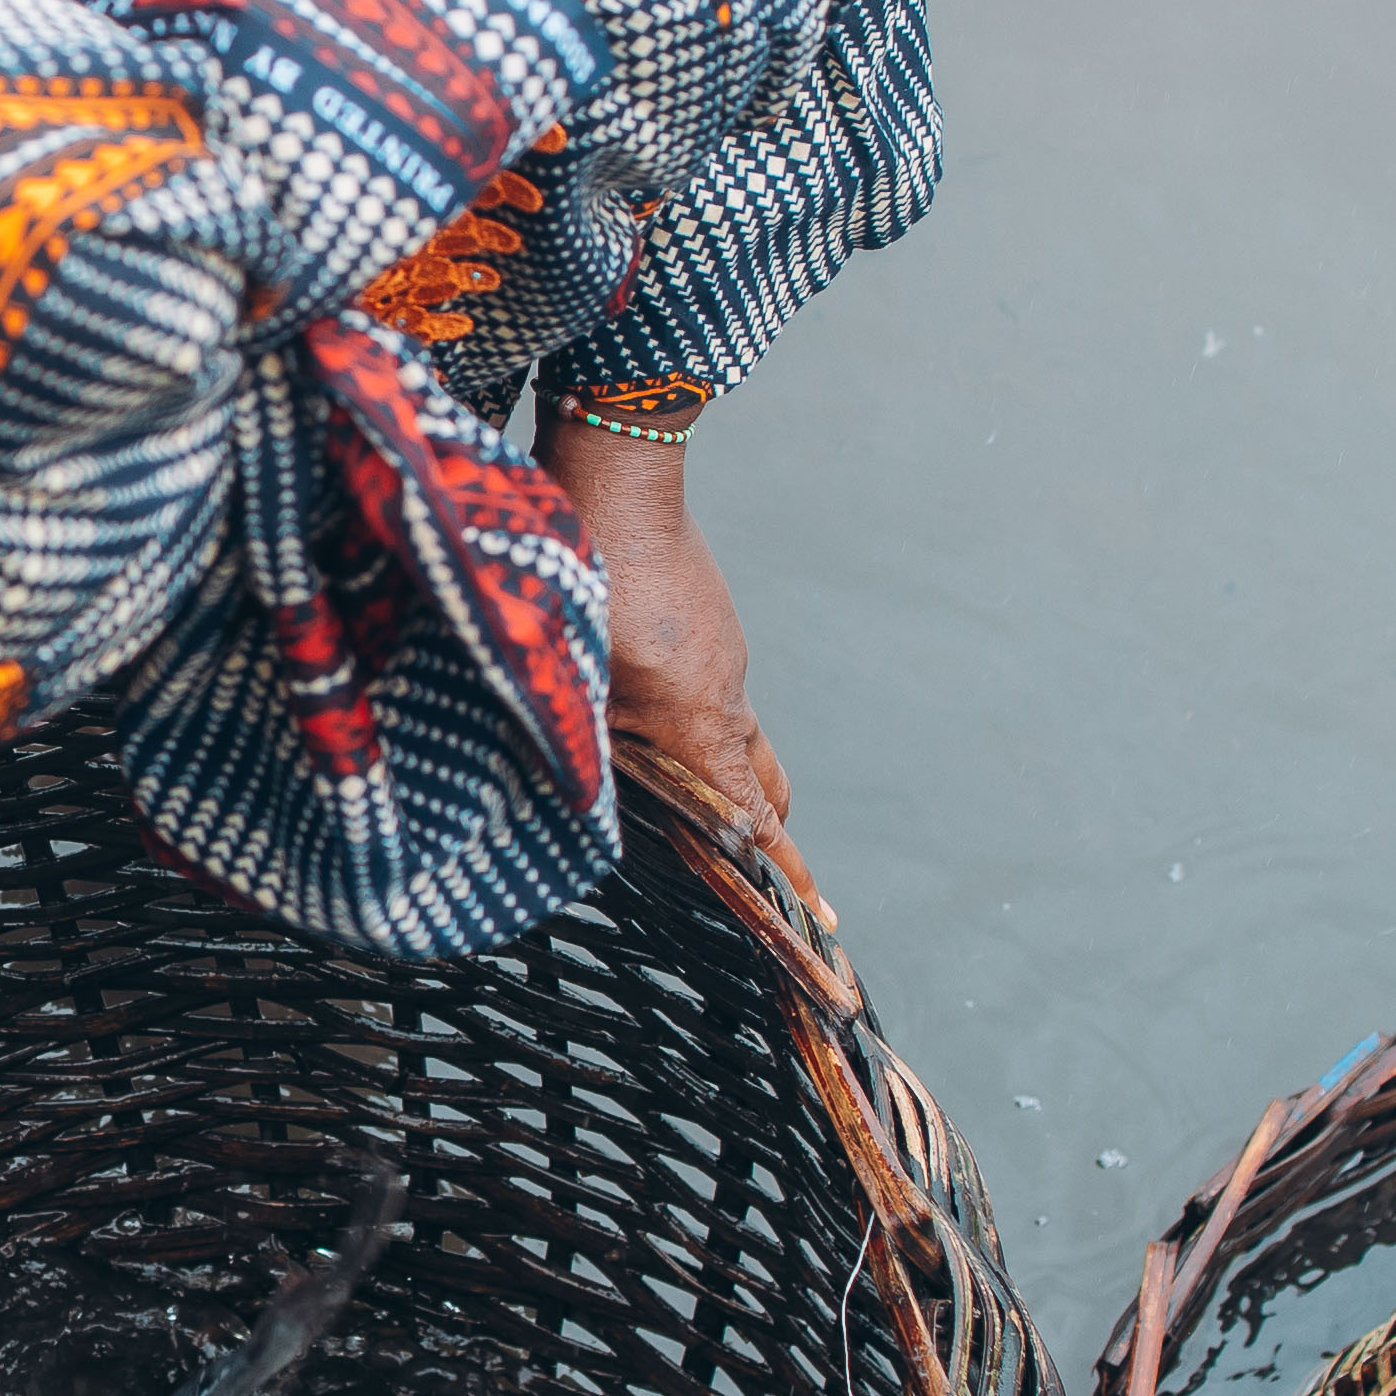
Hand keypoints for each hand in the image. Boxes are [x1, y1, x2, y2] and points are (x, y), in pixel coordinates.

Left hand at [537, 411, 791, 840]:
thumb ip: (589, 752)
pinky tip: (644, 712)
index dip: (783, 874)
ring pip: (736, 730)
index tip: (818, 917)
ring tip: (686, 800)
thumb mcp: (577, 684)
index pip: (756, 819)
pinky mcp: (702, 623)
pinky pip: (713, 687)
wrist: (614, 477)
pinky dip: (696, 718)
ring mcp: (719, 654)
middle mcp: (725, 693)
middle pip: (762, 781)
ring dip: (725, 771)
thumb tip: (581, 809)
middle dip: (766, 831)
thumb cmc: (588, 584)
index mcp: (702, 725)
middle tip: (759, 872)